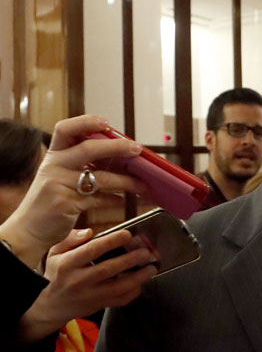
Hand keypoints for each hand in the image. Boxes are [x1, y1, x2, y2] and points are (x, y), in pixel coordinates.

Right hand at [0, 115, 147, 268]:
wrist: (28, 229)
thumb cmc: (49, 201)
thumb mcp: (59, 177)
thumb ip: (81, 166)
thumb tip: (119, 157)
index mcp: (53, 156)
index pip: (64, 129)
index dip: (85, 122)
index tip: (106, 122)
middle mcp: (55, 166)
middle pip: (88, 149)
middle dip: (117, 147)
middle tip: (137, 149)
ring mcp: (59, 185)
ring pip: (100, 178)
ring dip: (126, 181)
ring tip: (142, 185)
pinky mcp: (66, 204)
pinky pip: (99, 199)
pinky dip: (115, 200)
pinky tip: (123, 201)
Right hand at [16, 228, 157, 342]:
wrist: (52, 305)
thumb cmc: (57, 273)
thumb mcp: (55, 253)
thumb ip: (70, 239)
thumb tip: (90, 232)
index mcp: (67, 264)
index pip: (91, 251)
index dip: (110, 242)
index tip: (127, 234)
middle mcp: (79, 280)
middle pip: (107, 269)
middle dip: (130, 260)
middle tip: (146, 252)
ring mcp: (90, 295)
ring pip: (118, 288)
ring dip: (138, 278)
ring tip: (152, 268)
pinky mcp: (99, 305)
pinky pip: (120, 300)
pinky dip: (133, 292)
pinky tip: (142, 283)